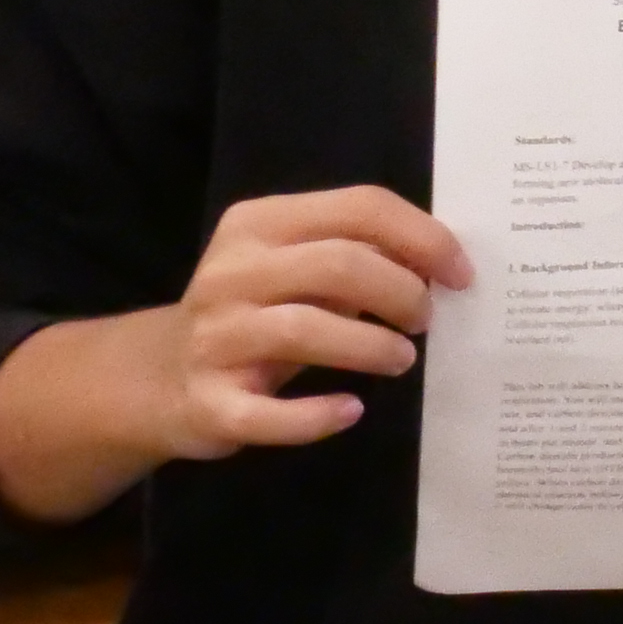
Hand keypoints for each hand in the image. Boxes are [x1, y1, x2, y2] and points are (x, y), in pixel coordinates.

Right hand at [159, 188, 468, 460]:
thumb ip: (356, 252)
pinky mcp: (207, 402)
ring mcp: (213, 338)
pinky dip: (316, 416)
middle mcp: (230, 273)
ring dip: (370, 347)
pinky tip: (351, 410)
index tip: (461, 274)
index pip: (359, 207)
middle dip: (401, 291)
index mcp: (259, 224)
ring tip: (401, 359)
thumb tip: (442, 262)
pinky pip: (266, 414)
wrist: (161, 378)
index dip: (424, 238)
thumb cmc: (256, 312)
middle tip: (427, 320)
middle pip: (337, 265)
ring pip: (304, 329)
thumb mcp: (295, 266)